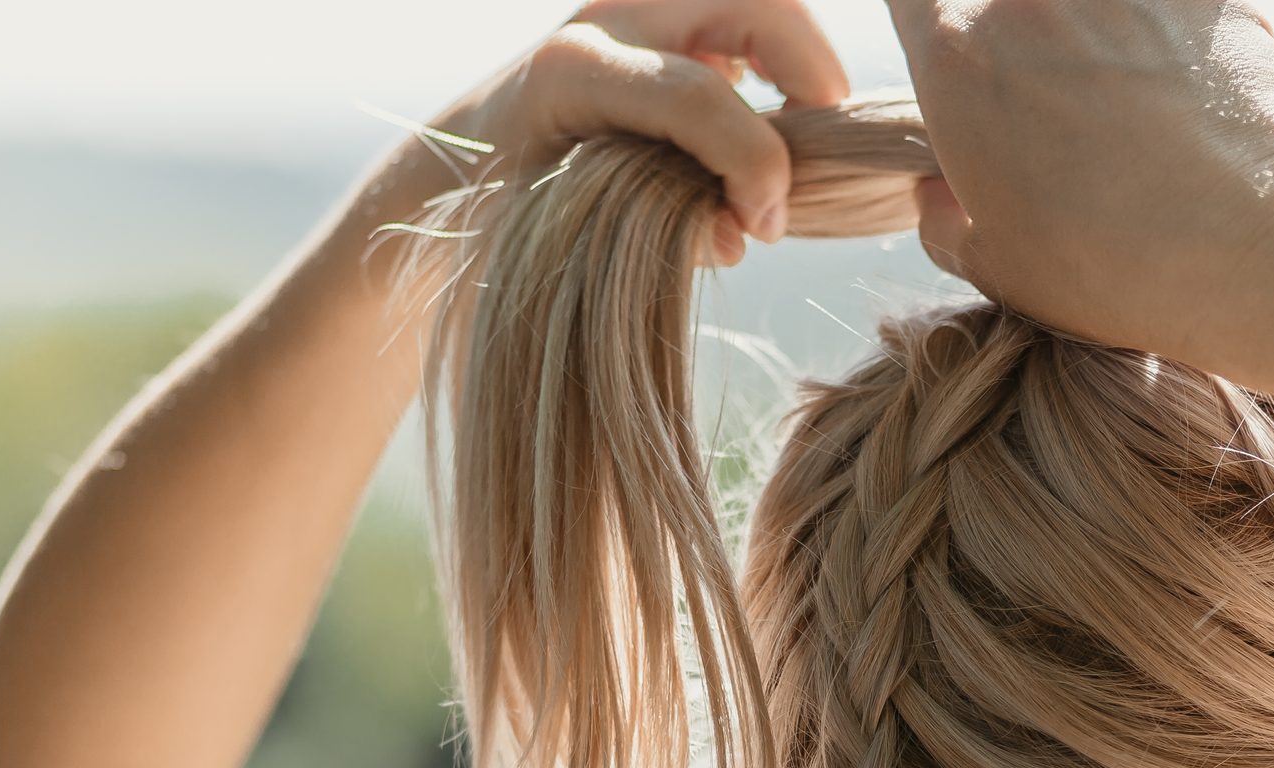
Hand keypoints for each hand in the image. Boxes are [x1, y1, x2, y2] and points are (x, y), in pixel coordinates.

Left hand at [437, 0, 851, 262]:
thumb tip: (738, 233)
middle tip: (816, 153)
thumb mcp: (570, 239)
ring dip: (800, 68)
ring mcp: (640, 10)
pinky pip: (748, 24)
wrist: (457, 171)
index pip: (698, 99)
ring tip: (793, 144)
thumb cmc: (504, 212)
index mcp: (574, 69)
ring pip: (761, 3)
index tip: (764, 226)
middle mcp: (610, 18)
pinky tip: (765, 127)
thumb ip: (659, 235)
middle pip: (755, 4)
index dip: (756, 166)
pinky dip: (778, 68)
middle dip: (811, 75)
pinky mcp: (664, 23)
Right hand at [884, 0, 1273, 363]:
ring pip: (1097, 7)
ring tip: (1139, 108)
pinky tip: (1199, 98)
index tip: (973, 66)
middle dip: (1029, 39)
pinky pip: (1175, 4)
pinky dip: (1180, 37)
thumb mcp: (996, 267)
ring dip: (1109, 39)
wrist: (1243, 246)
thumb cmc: (1111, 269)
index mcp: (955, 55)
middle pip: (1009, 1)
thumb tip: (938, 192)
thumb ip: (944, 217)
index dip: (935, 19)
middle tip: (1070, 107)